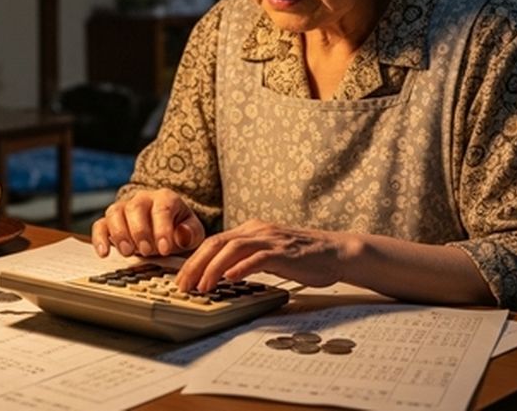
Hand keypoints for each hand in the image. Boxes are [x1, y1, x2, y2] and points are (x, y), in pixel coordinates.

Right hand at [91, 189, 205, 257]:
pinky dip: (99, 239)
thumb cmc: (178, 230)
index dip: (162, 229)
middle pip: (136, 208)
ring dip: (120, 234)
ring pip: (115, 213)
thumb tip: (182, 234)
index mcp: (165, 198)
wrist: (163, 230)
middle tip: (147, 251)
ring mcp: (124, 209)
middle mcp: (142, 199)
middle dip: (140, 231)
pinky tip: (104, 253)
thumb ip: (191, 232)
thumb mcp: (192, 232)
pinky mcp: (109, 222)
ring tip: (128, 252)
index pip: (162, 209)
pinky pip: (100, 225)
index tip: (164, 249)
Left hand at [174, 220, 349, 292]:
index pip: (214, 242)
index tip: (181, 280)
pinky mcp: (285, 252)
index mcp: (251, 230)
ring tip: (203, 287)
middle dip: (195, 264)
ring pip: (233, 248)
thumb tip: (221, 274)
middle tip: (183, 285)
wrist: (335, 252)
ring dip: (213, 268)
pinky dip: (242, 267)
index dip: (194, 260)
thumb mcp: (268, 253)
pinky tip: (231, 278)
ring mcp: (271, 240)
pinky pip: (258, 257)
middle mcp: (258, 231)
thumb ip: (247, 258)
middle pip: (217, 243)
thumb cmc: (302, 257)